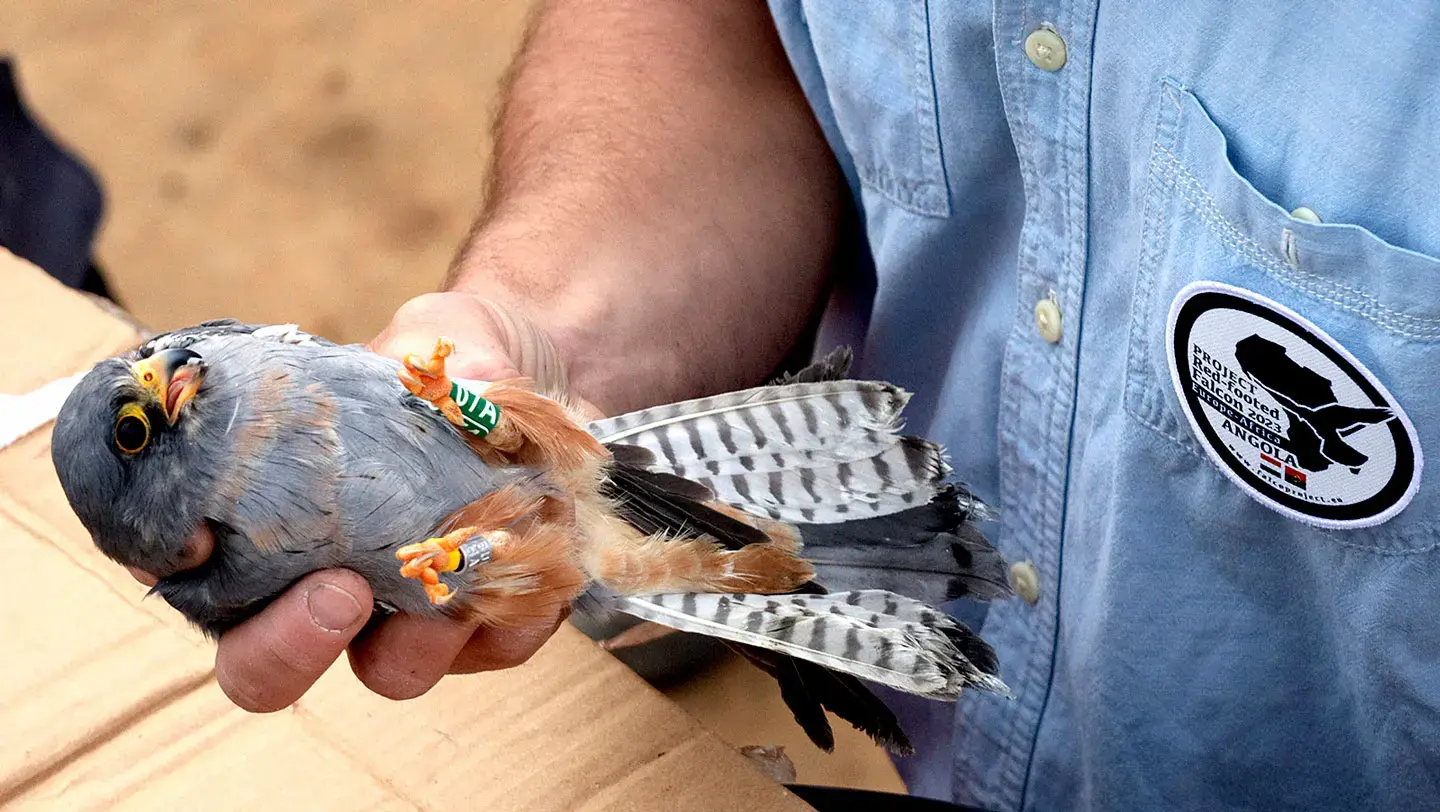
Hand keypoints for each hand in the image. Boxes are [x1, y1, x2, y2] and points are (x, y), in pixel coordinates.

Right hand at [205, 291, 594, 710]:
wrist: (558, 368)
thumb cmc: (464, 354)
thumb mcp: (431, 335)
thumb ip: (424, 354)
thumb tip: (445, 383)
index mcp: (277, 515)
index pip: (193, 572)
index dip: (182, 574)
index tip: (200, 544)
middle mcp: (329, 581)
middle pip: (265, 668)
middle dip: (288, 647)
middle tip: (336, 591)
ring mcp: (409, 614)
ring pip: (391, 672)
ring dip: (419, 636)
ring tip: (458, 566)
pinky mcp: (494, 621)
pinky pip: (499, 648)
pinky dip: (519, 606)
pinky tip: (541, 547)